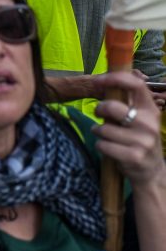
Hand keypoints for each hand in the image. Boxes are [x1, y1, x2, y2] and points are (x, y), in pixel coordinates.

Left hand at [92, 71, 165, 186]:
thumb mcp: (139, 118)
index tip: (99, 80)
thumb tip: (105, 79)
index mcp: (151, 109)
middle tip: (100, 114)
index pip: (135, 85)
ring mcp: (142, 141)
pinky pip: (102, 145)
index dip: (115, 78)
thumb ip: (127, 102)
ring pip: (103, 129)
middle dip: (99, 110)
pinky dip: (101, 146)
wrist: (151, 171)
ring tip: (108, 137)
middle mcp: (149, 123)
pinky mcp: (133, 156)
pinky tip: (110, 149)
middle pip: (111, 107)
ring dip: (99, 132)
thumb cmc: (138, 139)